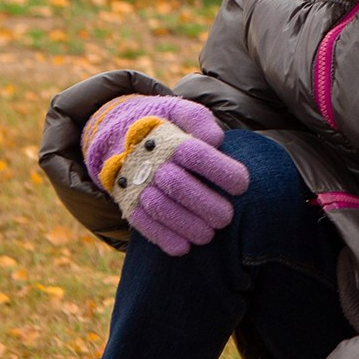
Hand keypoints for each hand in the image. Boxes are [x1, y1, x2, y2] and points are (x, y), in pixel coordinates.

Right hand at [83, 94, 250, 255]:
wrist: (117, 134)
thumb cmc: (163, 125)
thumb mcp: (179, 111)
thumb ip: (198, 120)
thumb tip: (216, 139)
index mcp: (165, 136)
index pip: (194, 153)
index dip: (219, 170)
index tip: (242, 186)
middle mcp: (147, 161)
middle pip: (177, 184)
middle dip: (204, 204)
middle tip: (226, 217)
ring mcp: (134, 183)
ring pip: (159, 207)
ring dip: (185, 224)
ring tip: (208, 236)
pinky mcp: (126, 201)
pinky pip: (141, 222)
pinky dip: (161, 237)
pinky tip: (183, 247)